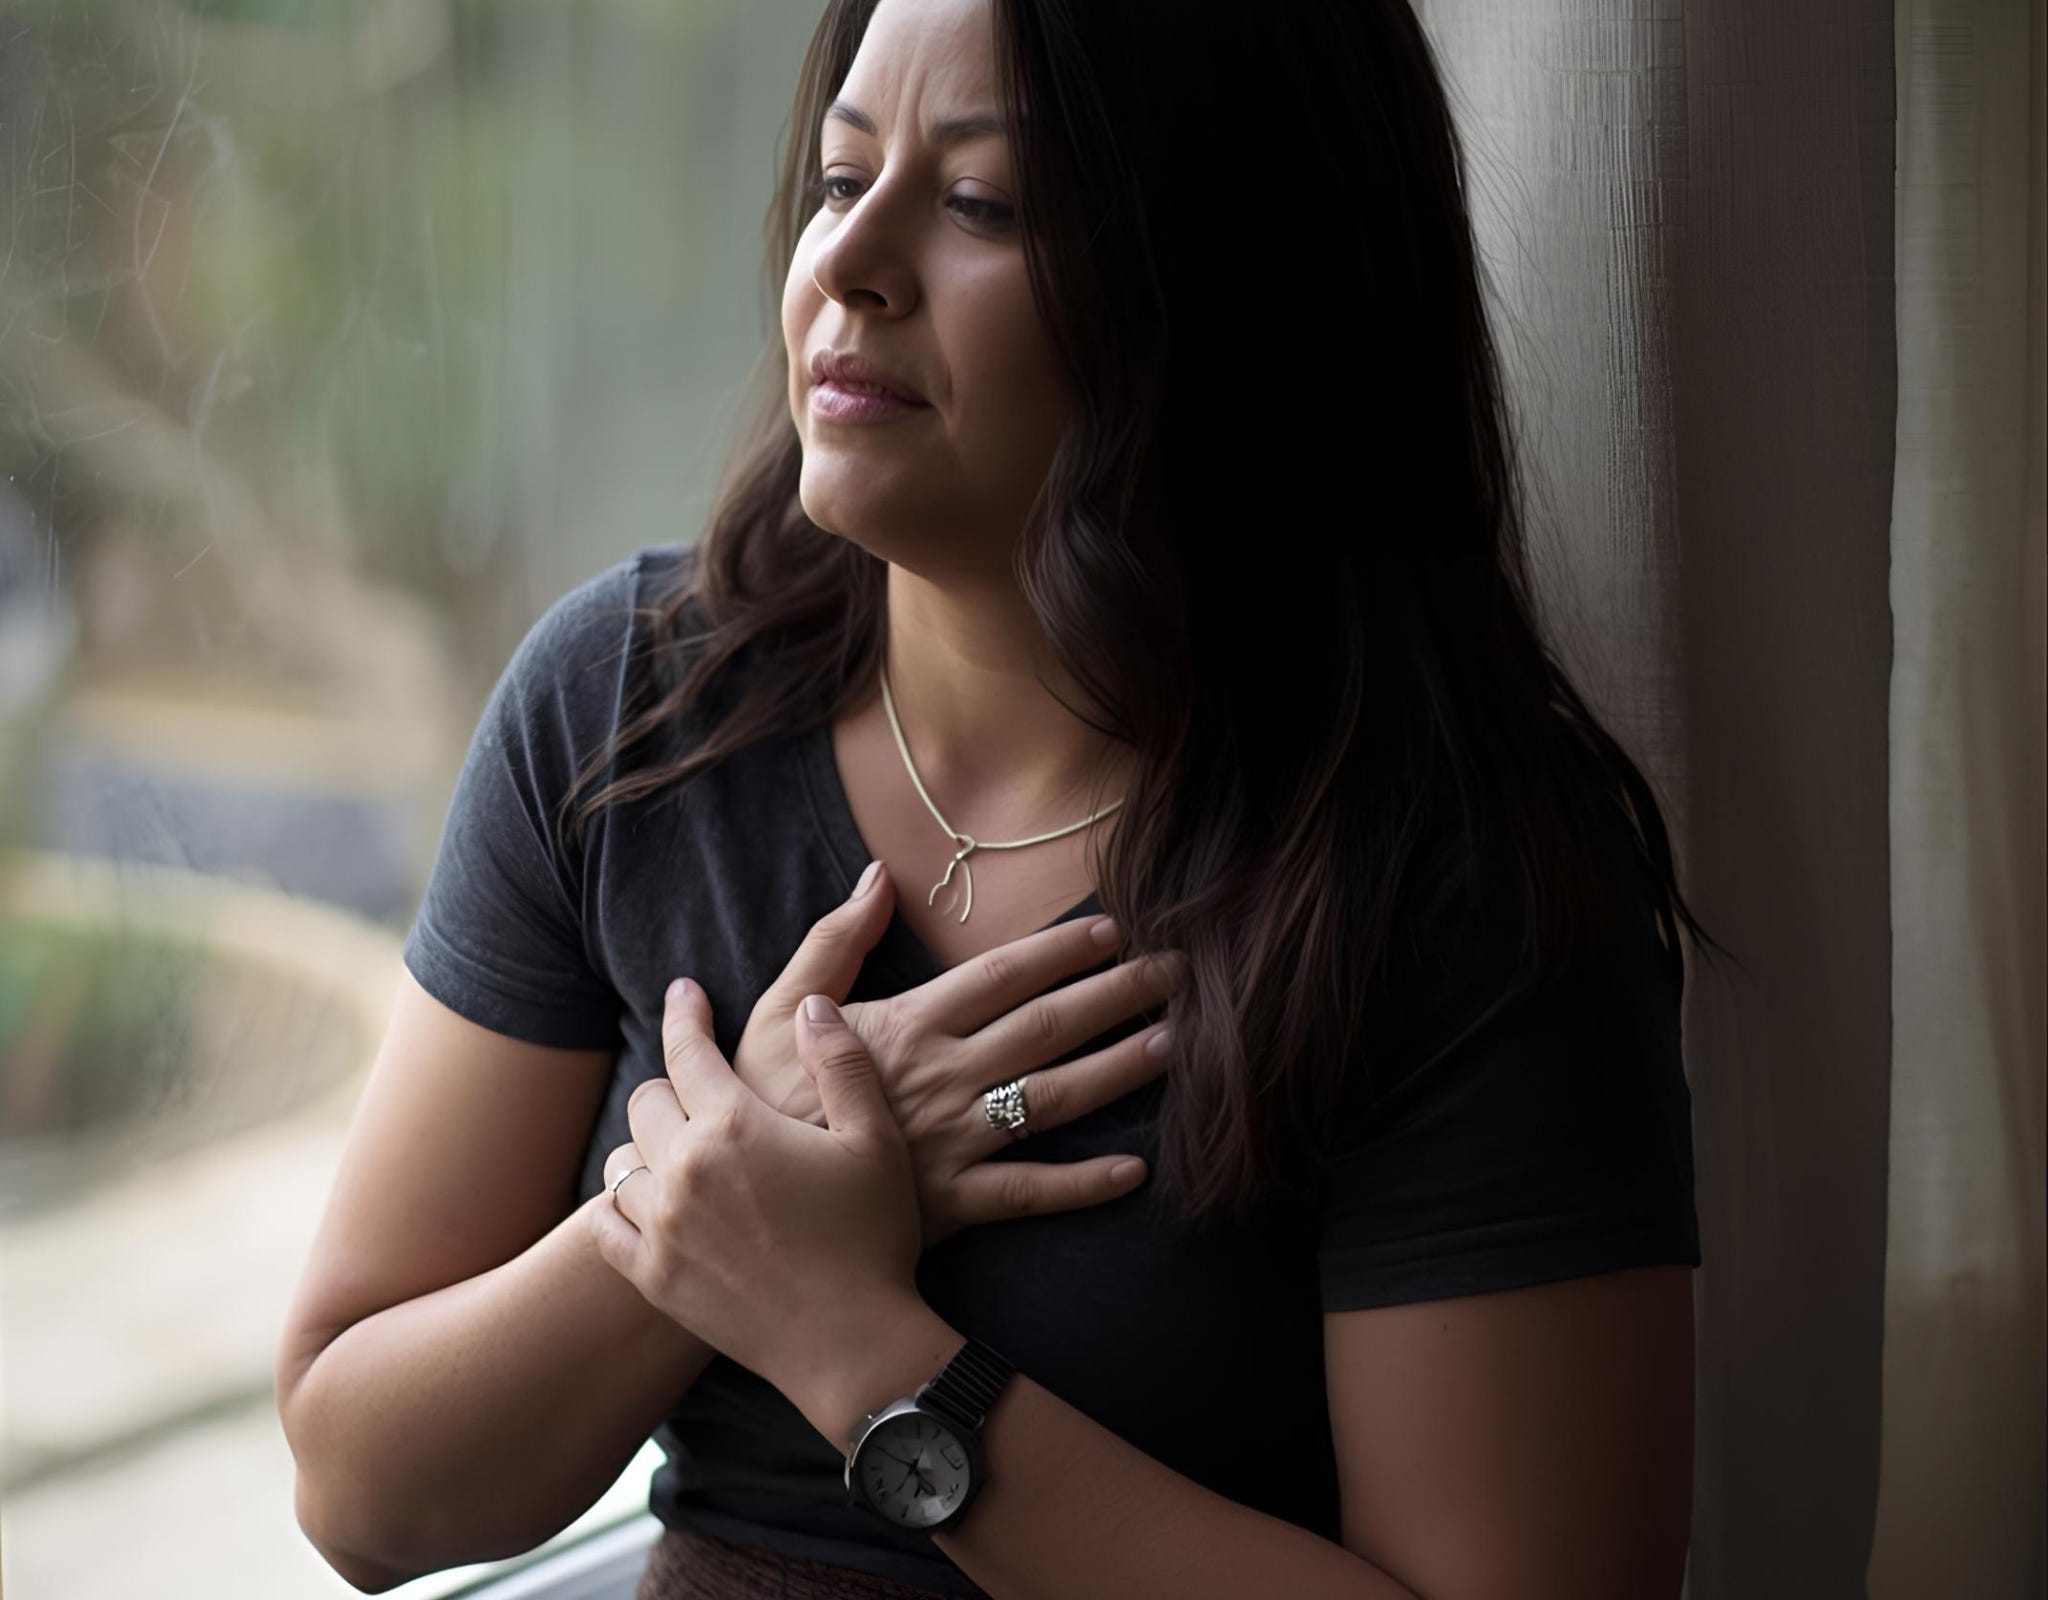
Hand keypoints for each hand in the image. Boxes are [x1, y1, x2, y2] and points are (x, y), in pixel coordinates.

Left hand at [587, 980, 923, 1397]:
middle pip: (648, 1101)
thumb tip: (812, 1006)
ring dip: (648, 1147)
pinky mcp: (653, 1277)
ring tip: (680, 1151)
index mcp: (735, 1125)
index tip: (685, 992)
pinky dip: (620, 1205)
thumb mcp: (875, 1140)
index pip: (689, 1049)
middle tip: (703, 1093)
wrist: (853, 1347)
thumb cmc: (873, 1239)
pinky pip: (605, 1223)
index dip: (686, 1013)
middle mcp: (684, 1169)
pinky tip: (646, 1203)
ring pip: (621, 1160)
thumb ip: (840, 1063)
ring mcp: (660, 1227)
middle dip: (674, 1087)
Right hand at [729, 860, 1187, 1248]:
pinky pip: (1029, 1193)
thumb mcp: (781, 1008)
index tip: (1114, 929)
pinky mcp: (951, 1204)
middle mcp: (942, 1077)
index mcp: (908, 1025)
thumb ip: (834, 940)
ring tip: (1172, 1046)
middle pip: (1047, 1027)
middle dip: (1117, 995)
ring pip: (1052, 1100)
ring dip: (1118, 1072)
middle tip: (1179, 973)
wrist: (734, 1200)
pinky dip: (1083, 1184)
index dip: (1062, 949)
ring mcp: (951, 1142)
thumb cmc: (756, 1098)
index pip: (1002, 974)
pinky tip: (1135, 1169)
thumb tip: (877, 876)